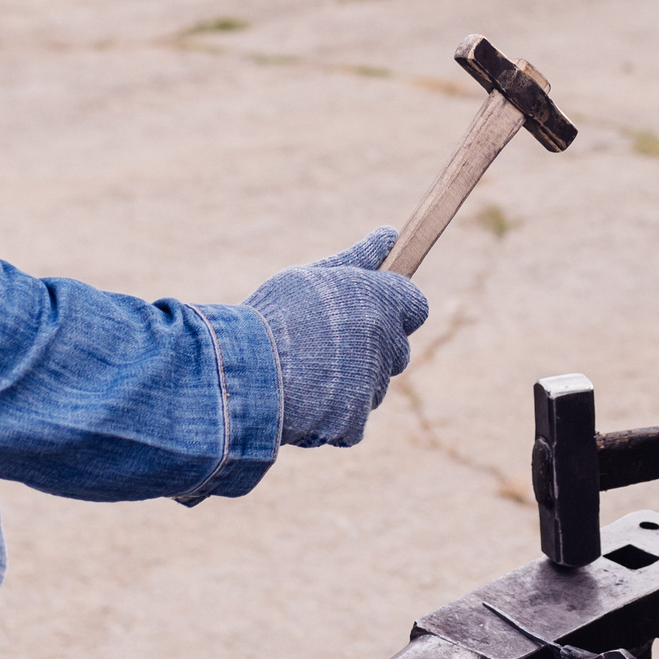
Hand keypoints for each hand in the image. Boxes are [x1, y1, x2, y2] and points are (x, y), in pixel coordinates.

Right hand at [246, 227, 427, 447]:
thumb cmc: (272, 315)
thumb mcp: (310, 276)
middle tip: (325, 343)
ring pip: (371, 385)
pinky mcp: (354, 424)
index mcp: (380, 302)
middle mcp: (385, 344)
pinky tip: (301, 399)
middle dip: (371, 347)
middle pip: (396, 349)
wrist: (242, 372)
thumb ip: (357, 258)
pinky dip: (332, 415)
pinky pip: (352, 420)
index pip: (416, 305)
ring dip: (350, 381)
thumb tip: (389, 234)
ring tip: (303, 371)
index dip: (394, 307)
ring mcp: (371, 387)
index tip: (369, 309)